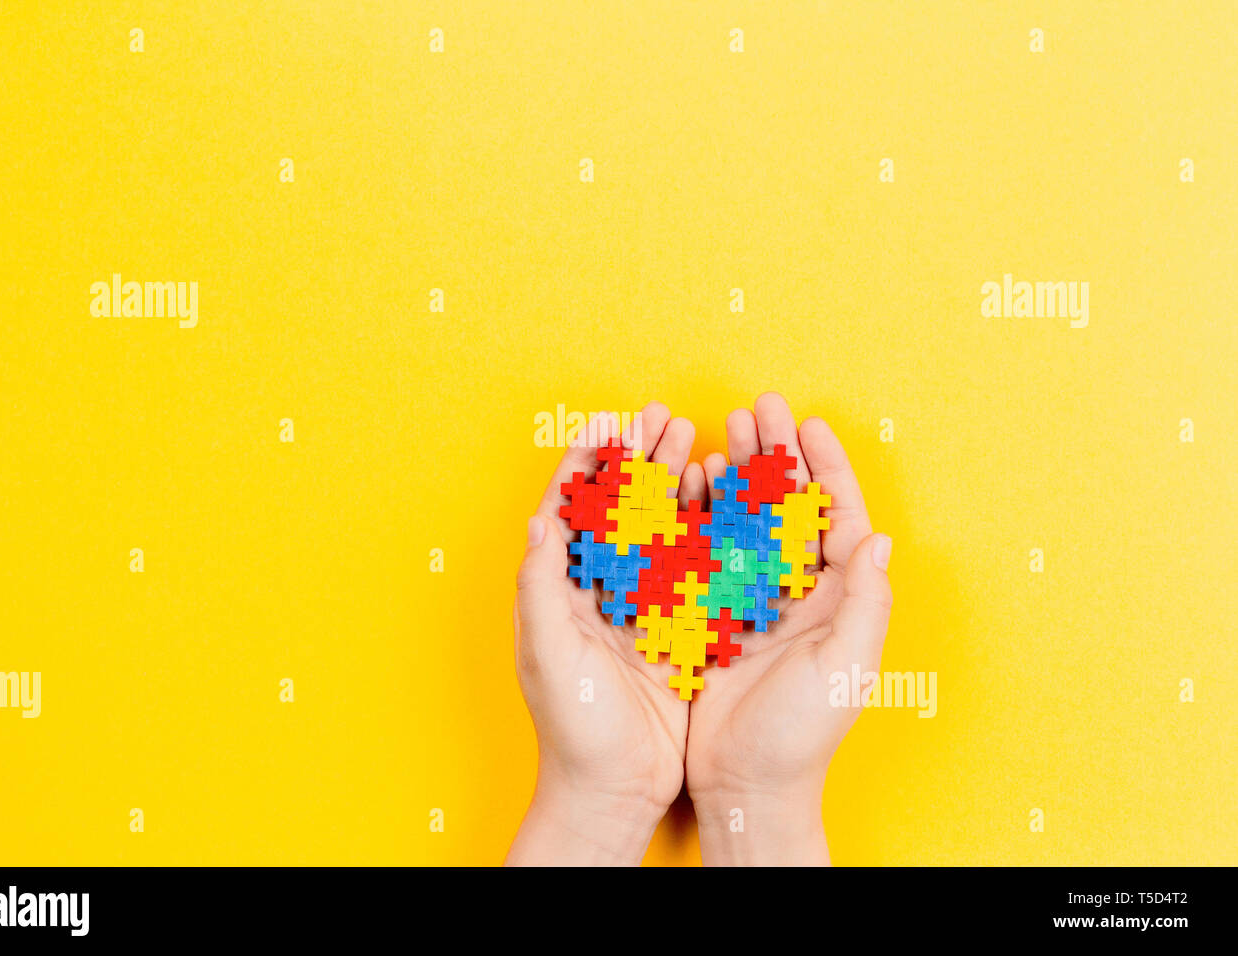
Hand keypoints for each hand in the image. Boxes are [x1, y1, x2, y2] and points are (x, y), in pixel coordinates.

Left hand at [506, 402, 704, 864]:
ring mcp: (636, 604)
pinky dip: (701, 527)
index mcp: (556, 590)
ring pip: (656, 526)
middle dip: (636, 459)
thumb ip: (541, 587)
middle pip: (617, 507)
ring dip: (671, 482)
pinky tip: (717, 496)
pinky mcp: (672, 625)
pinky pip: (688, 564)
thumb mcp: (548, 654)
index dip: (584, 464)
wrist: (614, 788)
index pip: (566, 510)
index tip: (606, 422)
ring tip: (692, 438)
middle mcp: (594, 590)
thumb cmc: (571, 726)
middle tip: (661, 416)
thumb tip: (538, 520)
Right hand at [684, 392, 892, 864]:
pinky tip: (692, 484)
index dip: (825, 467)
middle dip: (776, 455)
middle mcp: (799, 592)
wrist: (746, 784)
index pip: (837, 516)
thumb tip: (878, 538)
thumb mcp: (846, 668)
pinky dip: (702, 514)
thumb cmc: (803, 734)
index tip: (808, 423)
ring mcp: (755, 600)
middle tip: (758, 407)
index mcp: (838, 598)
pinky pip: (709, 551)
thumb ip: (864, 602)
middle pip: (789, 506)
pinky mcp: (716, 615)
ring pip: (747, 520)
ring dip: (738, 474)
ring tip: (723, 430)